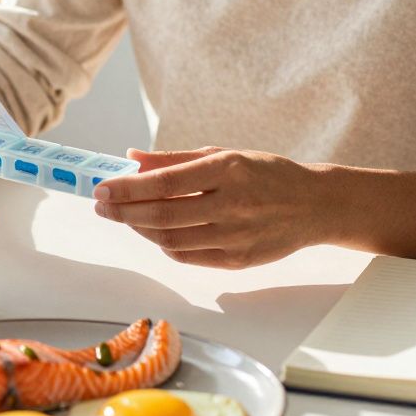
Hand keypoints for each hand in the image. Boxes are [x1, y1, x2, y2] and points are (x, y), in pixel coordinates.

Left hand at [92, 146, 326, 268]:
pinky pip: (188, 257)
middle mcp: (232, 204)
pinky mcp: (238, 261)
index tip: (103, 188)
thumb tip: (131, 158)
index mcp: (228, 170)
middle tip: (101, 206)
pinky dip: (164, 245)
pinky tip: (153, 232)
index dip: (128, 188)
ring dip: (140, 230)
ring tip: (124, 217)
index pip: (165, 182)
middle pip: (163, 215)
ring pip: (171, 240)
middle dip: (124, 212)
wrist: (314, 205)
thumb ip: (175, 159)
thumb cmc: (265, 174)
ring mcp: (236, 236)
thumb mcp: (225, 154)